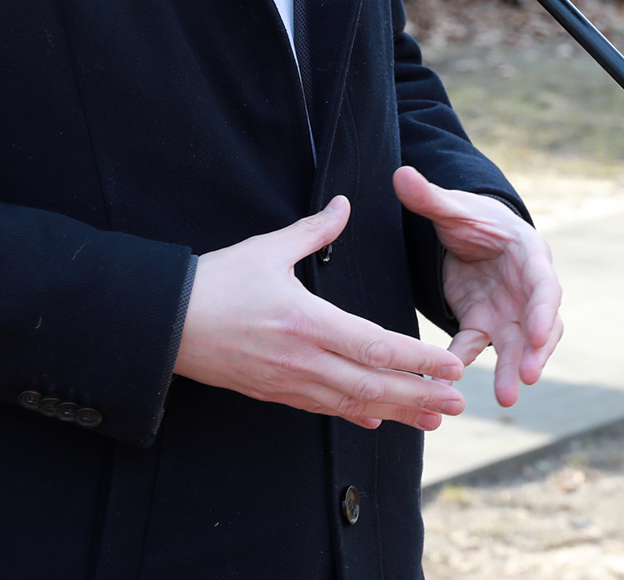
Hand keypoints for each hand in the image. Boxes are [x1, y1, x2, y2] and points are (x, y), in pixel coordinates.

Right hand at [174, 197, 467, 430]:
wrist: (164, 323)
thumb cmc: (216, 281)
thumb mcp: (267, 249)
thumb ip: (313, 231)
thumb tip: (345, 204)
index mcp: (306, 322)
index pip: (375, 347)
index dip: (417, 360)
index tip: (450, 366)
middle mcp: (302, 360)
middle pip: (372, 385)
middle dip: (420, 396)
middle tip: (460, 404)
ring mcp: (286, 382)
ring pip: (352, 404)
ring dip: (396, 412)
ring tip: (434, 418)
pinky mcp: (272, 393)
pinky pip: (322, 408)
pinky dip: (354, 413)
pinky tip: (376, 419)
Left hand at [393, 166, 563, 407]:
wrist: (469, 233)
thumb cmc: (473, 218)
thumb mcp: (453, 207)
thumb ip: (429, 196)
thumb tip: (400, 173)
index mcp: (529, 256)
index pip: (545, 286)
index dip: (544, 311)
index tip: (539, 334)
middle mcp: (527, 290)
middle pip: (540, 326)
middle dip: (535, 353)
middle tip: (525, 378)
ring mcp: (508, 312)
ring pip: (516, 346)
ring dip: (511, 371)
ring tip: (504, 398)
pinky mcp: (483, 324)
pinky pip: (475, 347)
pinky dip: (463, 363)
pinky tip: (447, 382)